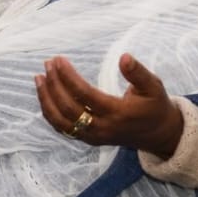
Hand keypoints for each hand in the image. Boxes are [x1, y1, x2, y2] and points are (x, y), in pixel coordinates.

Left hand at [36, 54, 183, 158]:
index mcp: (118, 114)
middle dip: (54, 85)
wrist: (159, 135)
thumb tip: (124, 57)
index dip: (69, 77)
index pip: (85, 95)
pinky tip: (44, 94)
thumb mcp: (154, 87)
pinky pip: (63, 129)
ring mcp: (94, 137)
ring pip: (61, 122)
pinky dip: (50, 112)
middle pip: (69, 109)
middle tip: (48, 63)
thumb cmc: (155, 106)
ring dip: (46, 100)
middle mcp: (103, 128)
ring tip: (39, 77)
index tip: (59, 60)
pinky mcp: (89, 139)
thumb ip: (138, 73)